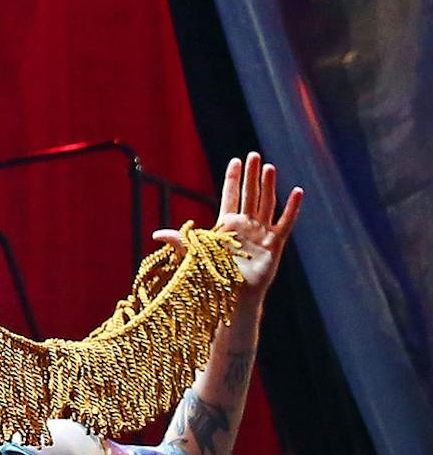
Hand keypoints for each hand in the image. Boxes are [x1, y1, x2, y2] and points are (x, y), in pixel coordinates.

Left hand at [153, 150, 301, 296]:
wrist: (231, 300)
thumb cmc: (212, 280)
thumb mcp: (194, 257)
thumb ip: (180, 242)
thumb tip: (156, 234)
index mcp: (226, 227)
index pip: (230, 197)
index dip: (233, 180)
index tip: (235, 161)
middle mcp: (245, 227)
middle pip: (249, 195)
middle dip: (251, 176)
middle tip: (254, 155)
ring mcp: (261, 234)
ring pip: (266, 204)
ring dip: (268, 186)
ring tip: (269, 167)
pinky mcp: (274, 244)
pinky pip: (285, 222)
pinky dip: (292, 208)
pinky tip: (297, 191)